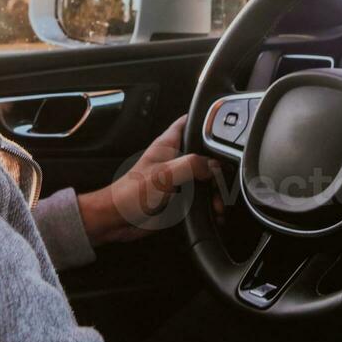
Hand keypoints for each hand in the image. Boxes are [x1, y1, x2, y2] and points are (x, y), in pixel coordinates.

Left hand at [76, 115, 217, 246]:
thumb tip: (214, 167)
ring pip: (206, 178)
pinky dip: (210, 205)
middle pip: (205, 154)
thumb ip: (191, 165)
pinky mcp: (179, 198)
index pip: (190, 122)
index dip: (207, 121)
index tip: (224, 129)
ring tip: (219, 201)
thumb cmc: (130, 194)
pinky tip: (214, 212)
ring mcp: (178, 179)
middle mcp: (175, 160)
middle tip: (223, 179)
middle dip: (218, 166)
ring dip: (216, 190)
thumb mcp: (163, 175)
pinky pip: (201, 198)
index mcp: (168, 145)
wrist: (118, 220)